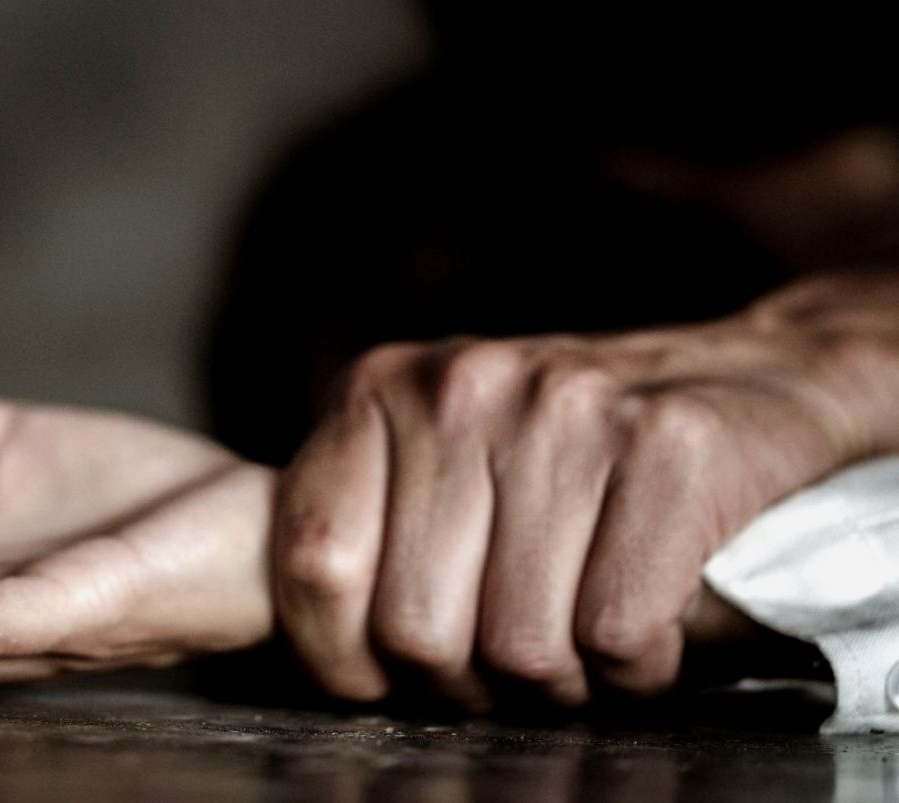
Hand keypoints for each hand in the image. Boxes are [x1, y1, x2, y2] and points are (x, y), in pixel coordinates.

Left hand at [272, 279, 898, 708]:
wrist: (746, 377)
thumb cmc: (565, 449)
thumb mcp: (435, 457)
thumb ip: (367, 522)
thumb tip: (320, 642)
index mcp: (379, 387)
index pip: (313, 563)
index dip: (341, 656)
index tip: (379, 678)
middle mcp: (462, 386)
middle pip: (416, 628)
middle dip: (464, 681)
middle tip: (505, 666)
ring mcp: (566, 409)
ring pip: (521, 645)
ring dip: (557, 682)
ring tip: (578, 641)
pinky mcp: (670, 447)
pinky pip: (618, 633)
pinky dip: (636, 667)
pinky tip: (644, 625)